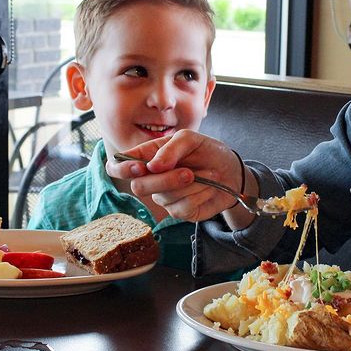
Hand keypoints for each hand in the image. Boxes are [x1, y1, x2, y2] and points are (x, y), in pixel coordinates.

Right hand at [106, 129, 253, 222]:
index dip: (121, 169)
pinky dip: (199, 194)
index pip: (118, 165)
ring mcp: (164, 197)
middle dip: (166, 180)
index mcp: (148, 156)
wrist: (231, 171)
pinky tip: (208, 187)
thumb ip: (170, 148)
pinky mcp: (179, 211)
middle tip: (189, 172)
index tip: (140, 168)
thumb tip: (152, 167)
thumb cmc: (208, 151)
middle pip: (139, 187)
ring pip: (164, 197)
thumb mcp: (191, 139)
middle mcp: (152, 178)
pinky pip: (181, 208)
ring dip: (191, 185)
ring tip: (207, 174)